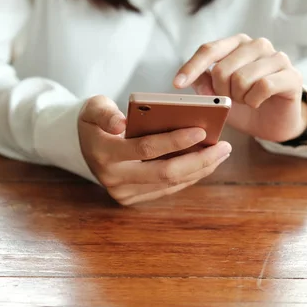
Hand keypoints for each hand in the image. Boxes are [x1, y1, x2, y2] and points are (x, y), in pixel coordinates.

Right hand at [78, 95, 231, 205]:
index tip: (202, 130)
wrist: (81, 146)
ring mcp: (123, 193)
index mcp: (104, 153)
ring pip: (169, 184)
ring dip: (199, 169)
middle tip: (224, 147)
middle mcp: (114, 178)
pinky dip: (189, 177)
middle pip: (164, 173)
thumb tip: (121, 123)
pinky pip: (166, 189)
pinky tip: (206, 163)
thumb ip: (106, 113)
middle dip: (199, 160)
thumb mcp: (93, 107)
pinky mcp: (132, 199)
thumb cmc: (95, 121)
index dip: (175, 141)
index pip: (145, 148)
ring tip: (221, 153)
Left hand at [173, 34, 306, 142]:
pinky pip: (263, 87)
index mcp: (236, 44)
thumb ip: (204, 84)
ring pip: (242, 78)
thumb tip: (192, 80)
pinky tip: (256, 103)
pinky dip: (254, 101)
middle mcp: (257, 45)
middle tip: (229, 100)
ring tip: (244, 101)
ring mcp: (277, 58)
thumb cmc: (243, 106)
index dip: (191, 67)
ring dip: (238, 98)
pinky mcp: (292, 76)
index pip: (209, 50)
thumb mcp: (218, 96)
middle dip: (220, 92)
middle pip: (223, 69)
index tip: (177, 84)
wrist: (274, 123)